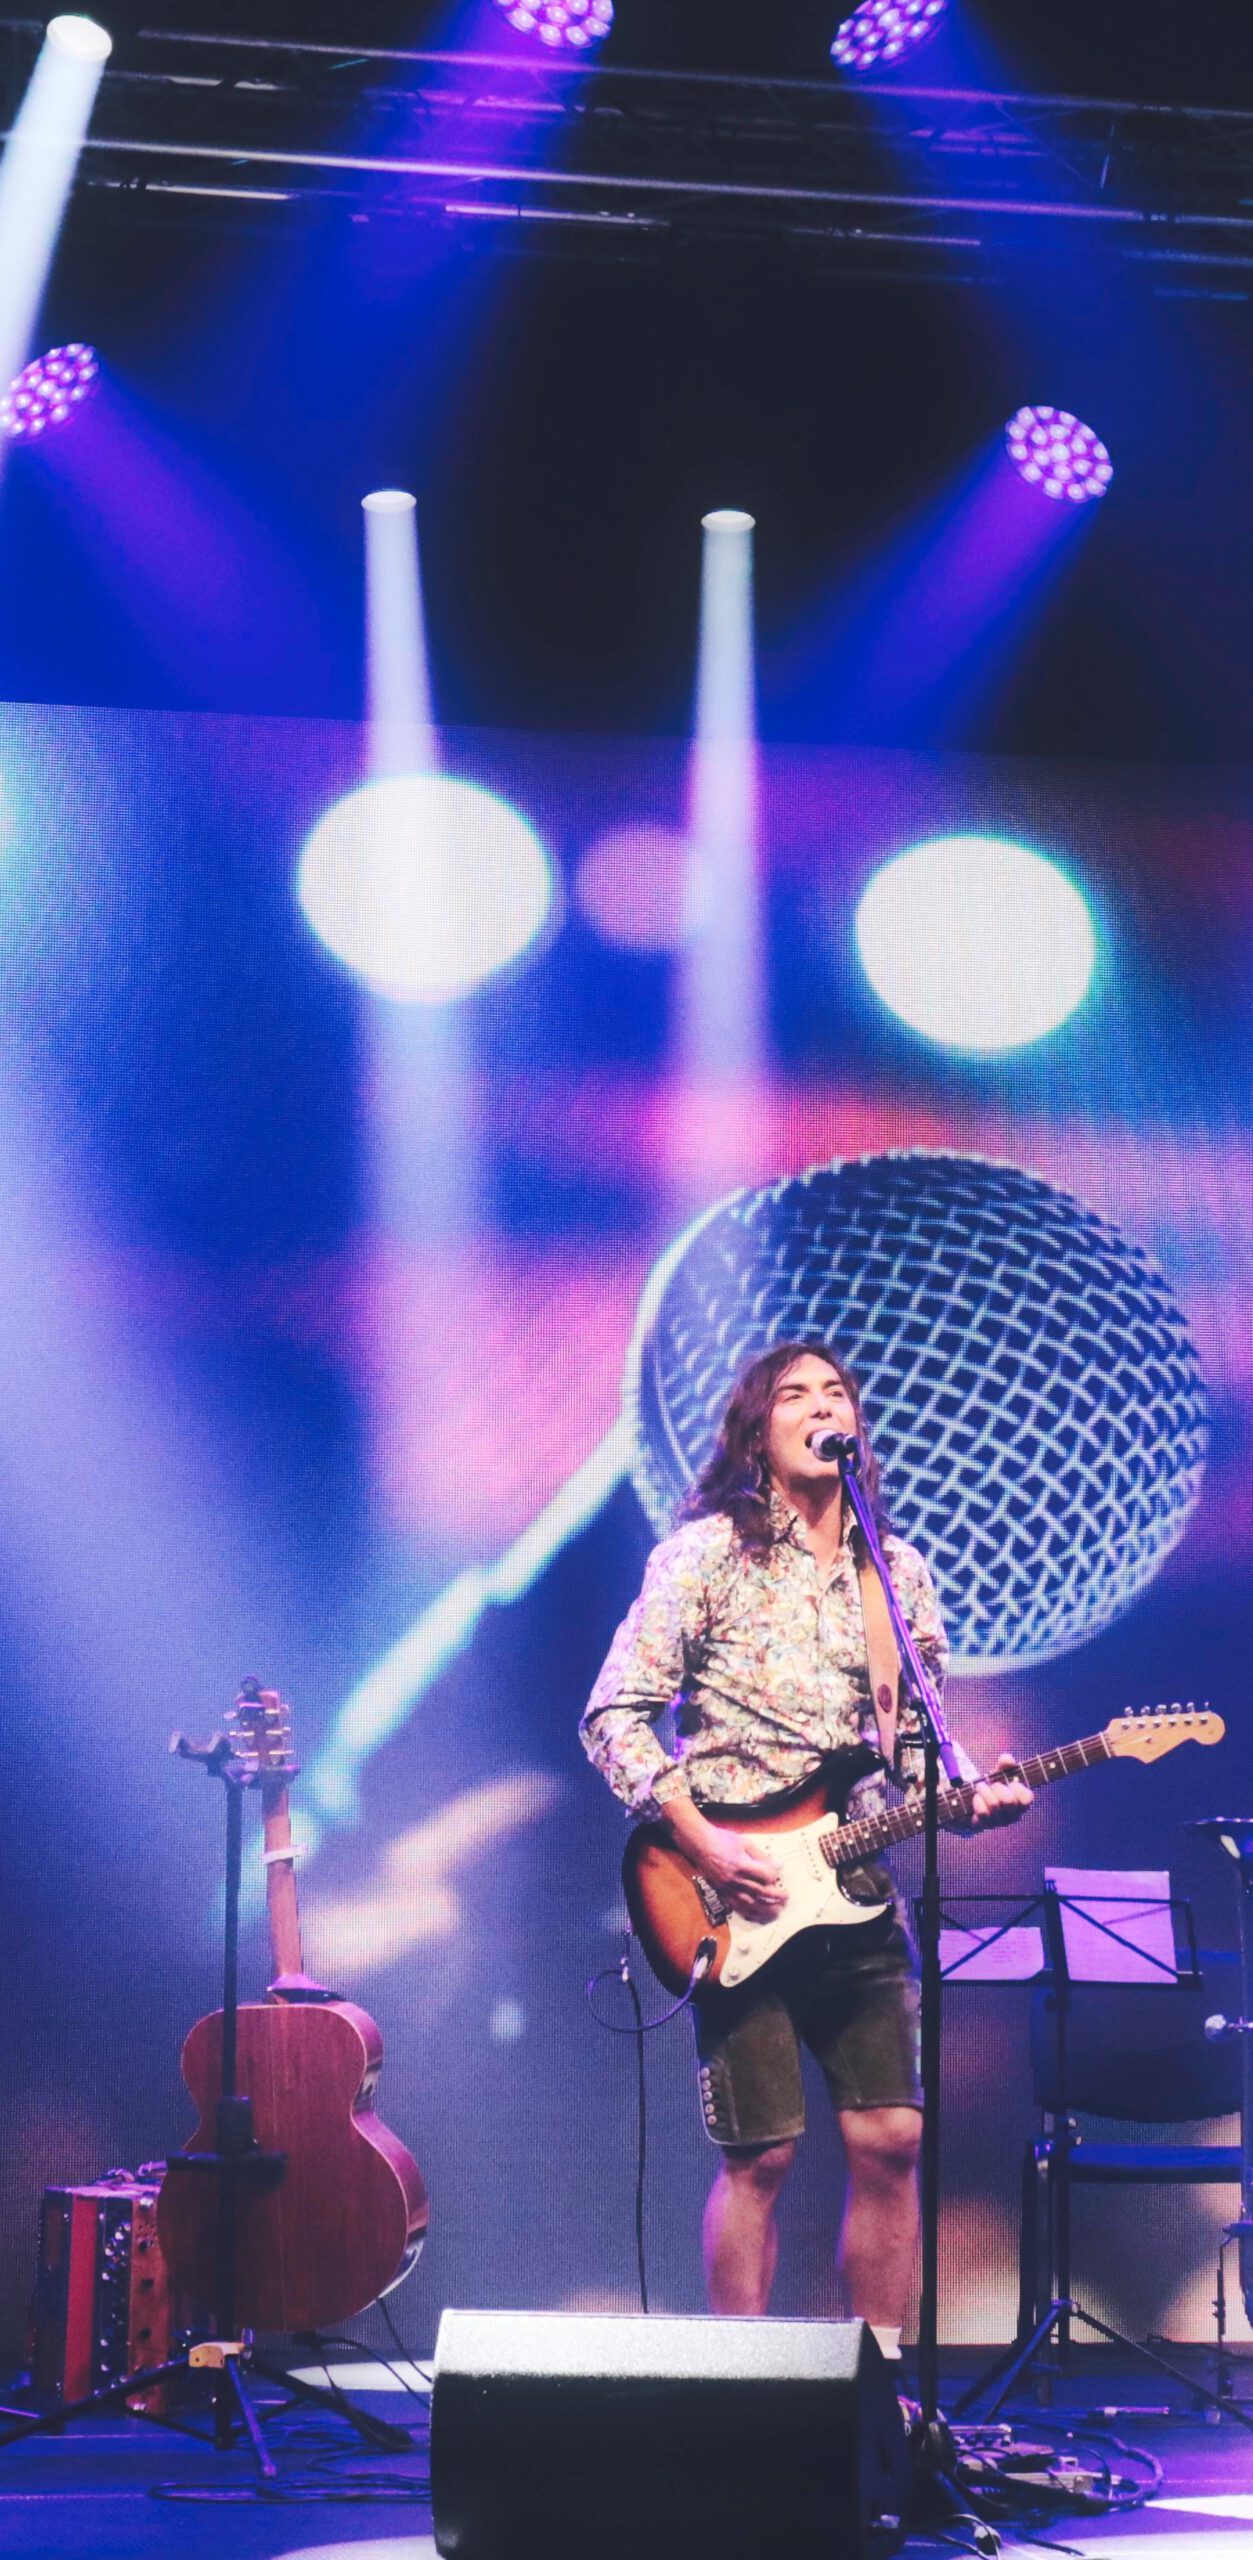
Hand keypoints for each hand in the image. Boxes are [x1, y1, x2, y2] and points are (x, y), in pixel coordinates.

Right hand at [661, 1794, 785, 1923]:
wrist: (700, 1845)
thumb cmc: (721, 1840)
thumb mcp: (744, 1842)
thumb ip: (762, 1856)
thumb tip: (778, 1865)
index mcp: (742, 1865)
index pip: (765, 1876)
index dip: (774, 1876)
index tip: (778, 1874)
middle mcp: (735, 1879)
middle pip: (761, 1892)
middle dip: (776, 1897)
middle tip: (785, 1898)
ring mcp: (728, 1888)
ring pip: (750, 1903)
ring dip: (766, 1909)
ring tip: (776, 1911)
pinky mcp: (722, 1892)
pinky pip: (737, 1907)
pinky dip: (750, 1912)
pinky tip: (758, 1914)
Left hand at [968, 1752, 1033, 1828]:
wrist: (972, 1802)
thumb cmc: (992, 1787)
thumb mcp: (999, 1773)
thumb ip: (1005, 1764)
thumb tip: (1007, 1759)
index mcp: (1021, 1803)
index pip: (1027, 1798)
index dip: (1018, 1788)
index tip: (1011, 1783)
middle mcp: (1012, 1815)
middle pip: (1009, 1801)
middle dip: (997, 1787)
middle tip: (992, 1785)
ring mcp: (998, 1823)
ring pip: (994, 1805)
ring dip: (984, 1791)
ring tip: (980, 1788)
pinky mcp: (984, 1826)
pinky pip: (981, 1813)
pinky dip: (977, 1801)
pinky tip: (976, 1799)